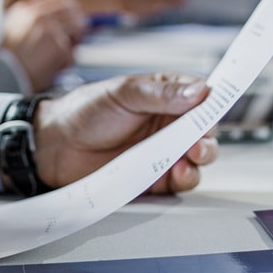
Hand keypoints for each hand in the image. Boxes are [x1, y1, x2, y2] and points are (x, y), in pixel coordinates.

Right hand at [2, 0, 87, 90]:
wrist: (1, 76)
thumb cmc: (7, 59)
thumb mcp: (14, 28)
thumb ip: (35, 20)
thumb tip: (64, 18)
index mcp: (26, 8)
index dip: (68, 5)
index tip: (73, 14)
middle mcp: (38, 14)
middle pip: (71, 9)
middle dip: (78, 21)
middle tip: (79, 34)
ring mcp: (50, 29)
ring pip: (77, 29)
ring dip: (72, 43)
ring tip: (57, 57)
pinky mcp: (59, 46)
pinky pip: (72, 54)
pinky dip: (66, 63)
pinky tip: (51, 69)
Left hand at [32, 73, 217, 192]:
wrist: (54, 145)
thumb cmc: (85, 110)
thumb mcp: (124, 92)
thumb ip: (161, 92)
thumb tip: (198, 91)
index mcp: (165, 96)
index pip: (200, 97)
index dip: (213, 101)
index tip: (218, 104)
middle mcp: (168, 124)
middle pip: (205, 131)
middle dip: (207, 137)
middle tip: (199, 141)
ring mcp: (163, 152)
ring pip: (198, 158)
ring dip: (200, 159)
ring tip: (189, 158)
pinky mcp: (154, 178)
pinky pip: (180, 181)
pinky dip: (184, 178)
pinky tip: (177, 172)